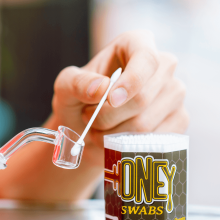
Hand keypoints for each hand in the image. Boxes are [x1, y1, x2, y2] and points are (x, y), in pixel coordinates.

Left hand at [52, 30, 188, 165]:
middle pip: (143, 98)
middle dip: (109, 117)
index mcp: (136, 45)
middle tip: (90, 119)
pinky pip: (156, 141)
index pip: (146, 59)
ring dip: (113, 134)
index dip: (131, 82)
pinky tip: (116, 141)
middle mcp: (162, 66)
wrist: (88, 128)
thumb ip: (77, 83)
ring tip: (99, 130)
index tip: (111, 100)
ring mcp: (174, 94)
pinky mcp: (179, 119)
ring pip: (145, 124)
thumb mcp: (67, 86)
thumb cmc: (79, 101)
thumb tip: (101, 87)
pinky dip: (129, 147)